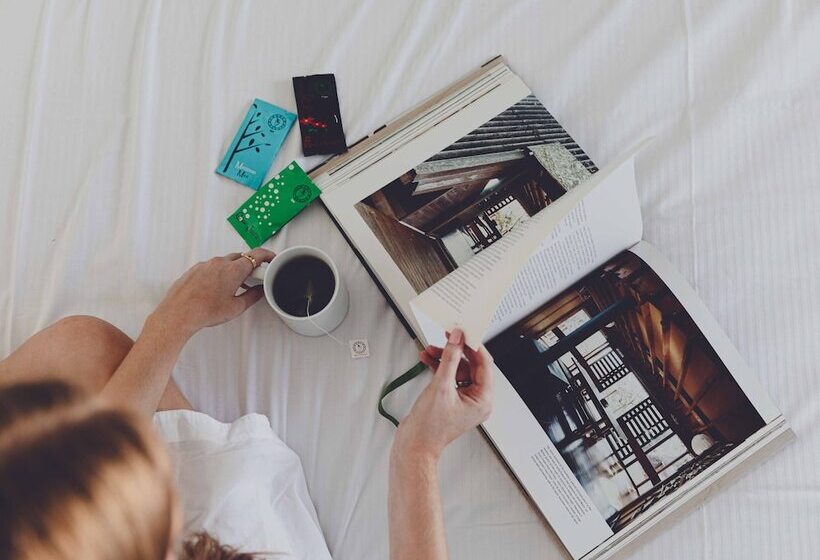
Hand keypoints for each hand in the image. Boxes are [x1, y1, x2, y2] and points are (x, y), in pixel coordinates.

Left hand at [150, 249, 274, 336]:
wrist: (178, 314)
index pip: (256, 255)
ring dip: (233, 270)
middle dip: (249, 265)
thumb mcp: (236, 308)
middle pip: (241, 257)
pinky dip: (218, 273)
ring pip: (225, 262)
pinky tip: (216, 288)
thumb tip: (260, 291)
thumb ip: (253, 296)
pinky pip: (211, 266)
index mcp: (234, 270)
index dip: (267, 255)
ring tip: (233, 287)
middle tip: (253, 278)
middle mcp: (220, 263)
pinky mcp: (195, 269)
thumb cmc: (204, 311)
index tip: (271, 258)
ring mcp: (205, 264)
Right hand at [393, 328, 493, 461]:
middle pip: (470, 366)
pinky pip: (448, 377)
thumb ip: (450, 359)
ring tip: (431, 350)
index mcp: (483, 400)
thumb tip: (456, 340)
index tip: (464, 333)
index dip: (474, 347)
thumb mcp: (441, 387)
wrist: (413, 445)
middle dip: (456, 351)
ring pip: (457, 369)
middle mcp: (476, 400)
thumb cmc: (430, 428)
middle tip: (447, 336)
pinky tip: (428, 359)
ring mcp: (463, 399)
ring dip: (444, 358)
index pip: (484, 365)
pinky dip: (438, 367)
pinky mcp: (450, 399)